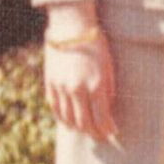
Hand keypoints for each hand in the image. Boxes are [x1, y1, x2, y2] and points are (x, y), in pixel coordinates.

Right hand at [41, 5, 116, 141]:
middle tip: (101, 136)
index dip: (107, 129)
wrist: (71, 27)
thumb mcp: (109, 66)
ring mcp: (61, 88)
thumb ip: (108, 90)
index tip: (112, 132)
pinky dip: (63, 119)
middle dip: (94, 132)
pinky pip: (56, 109)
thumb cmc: (96, 44)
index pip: (101, 118)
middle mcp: (77, 89)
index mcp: (95, 85)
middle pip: (84, 123)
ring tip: (87, 130)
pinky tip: (70, 122)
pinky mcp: (50, 84)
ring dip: (78, 128)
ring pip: (68, 119)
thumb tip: (106, 109)